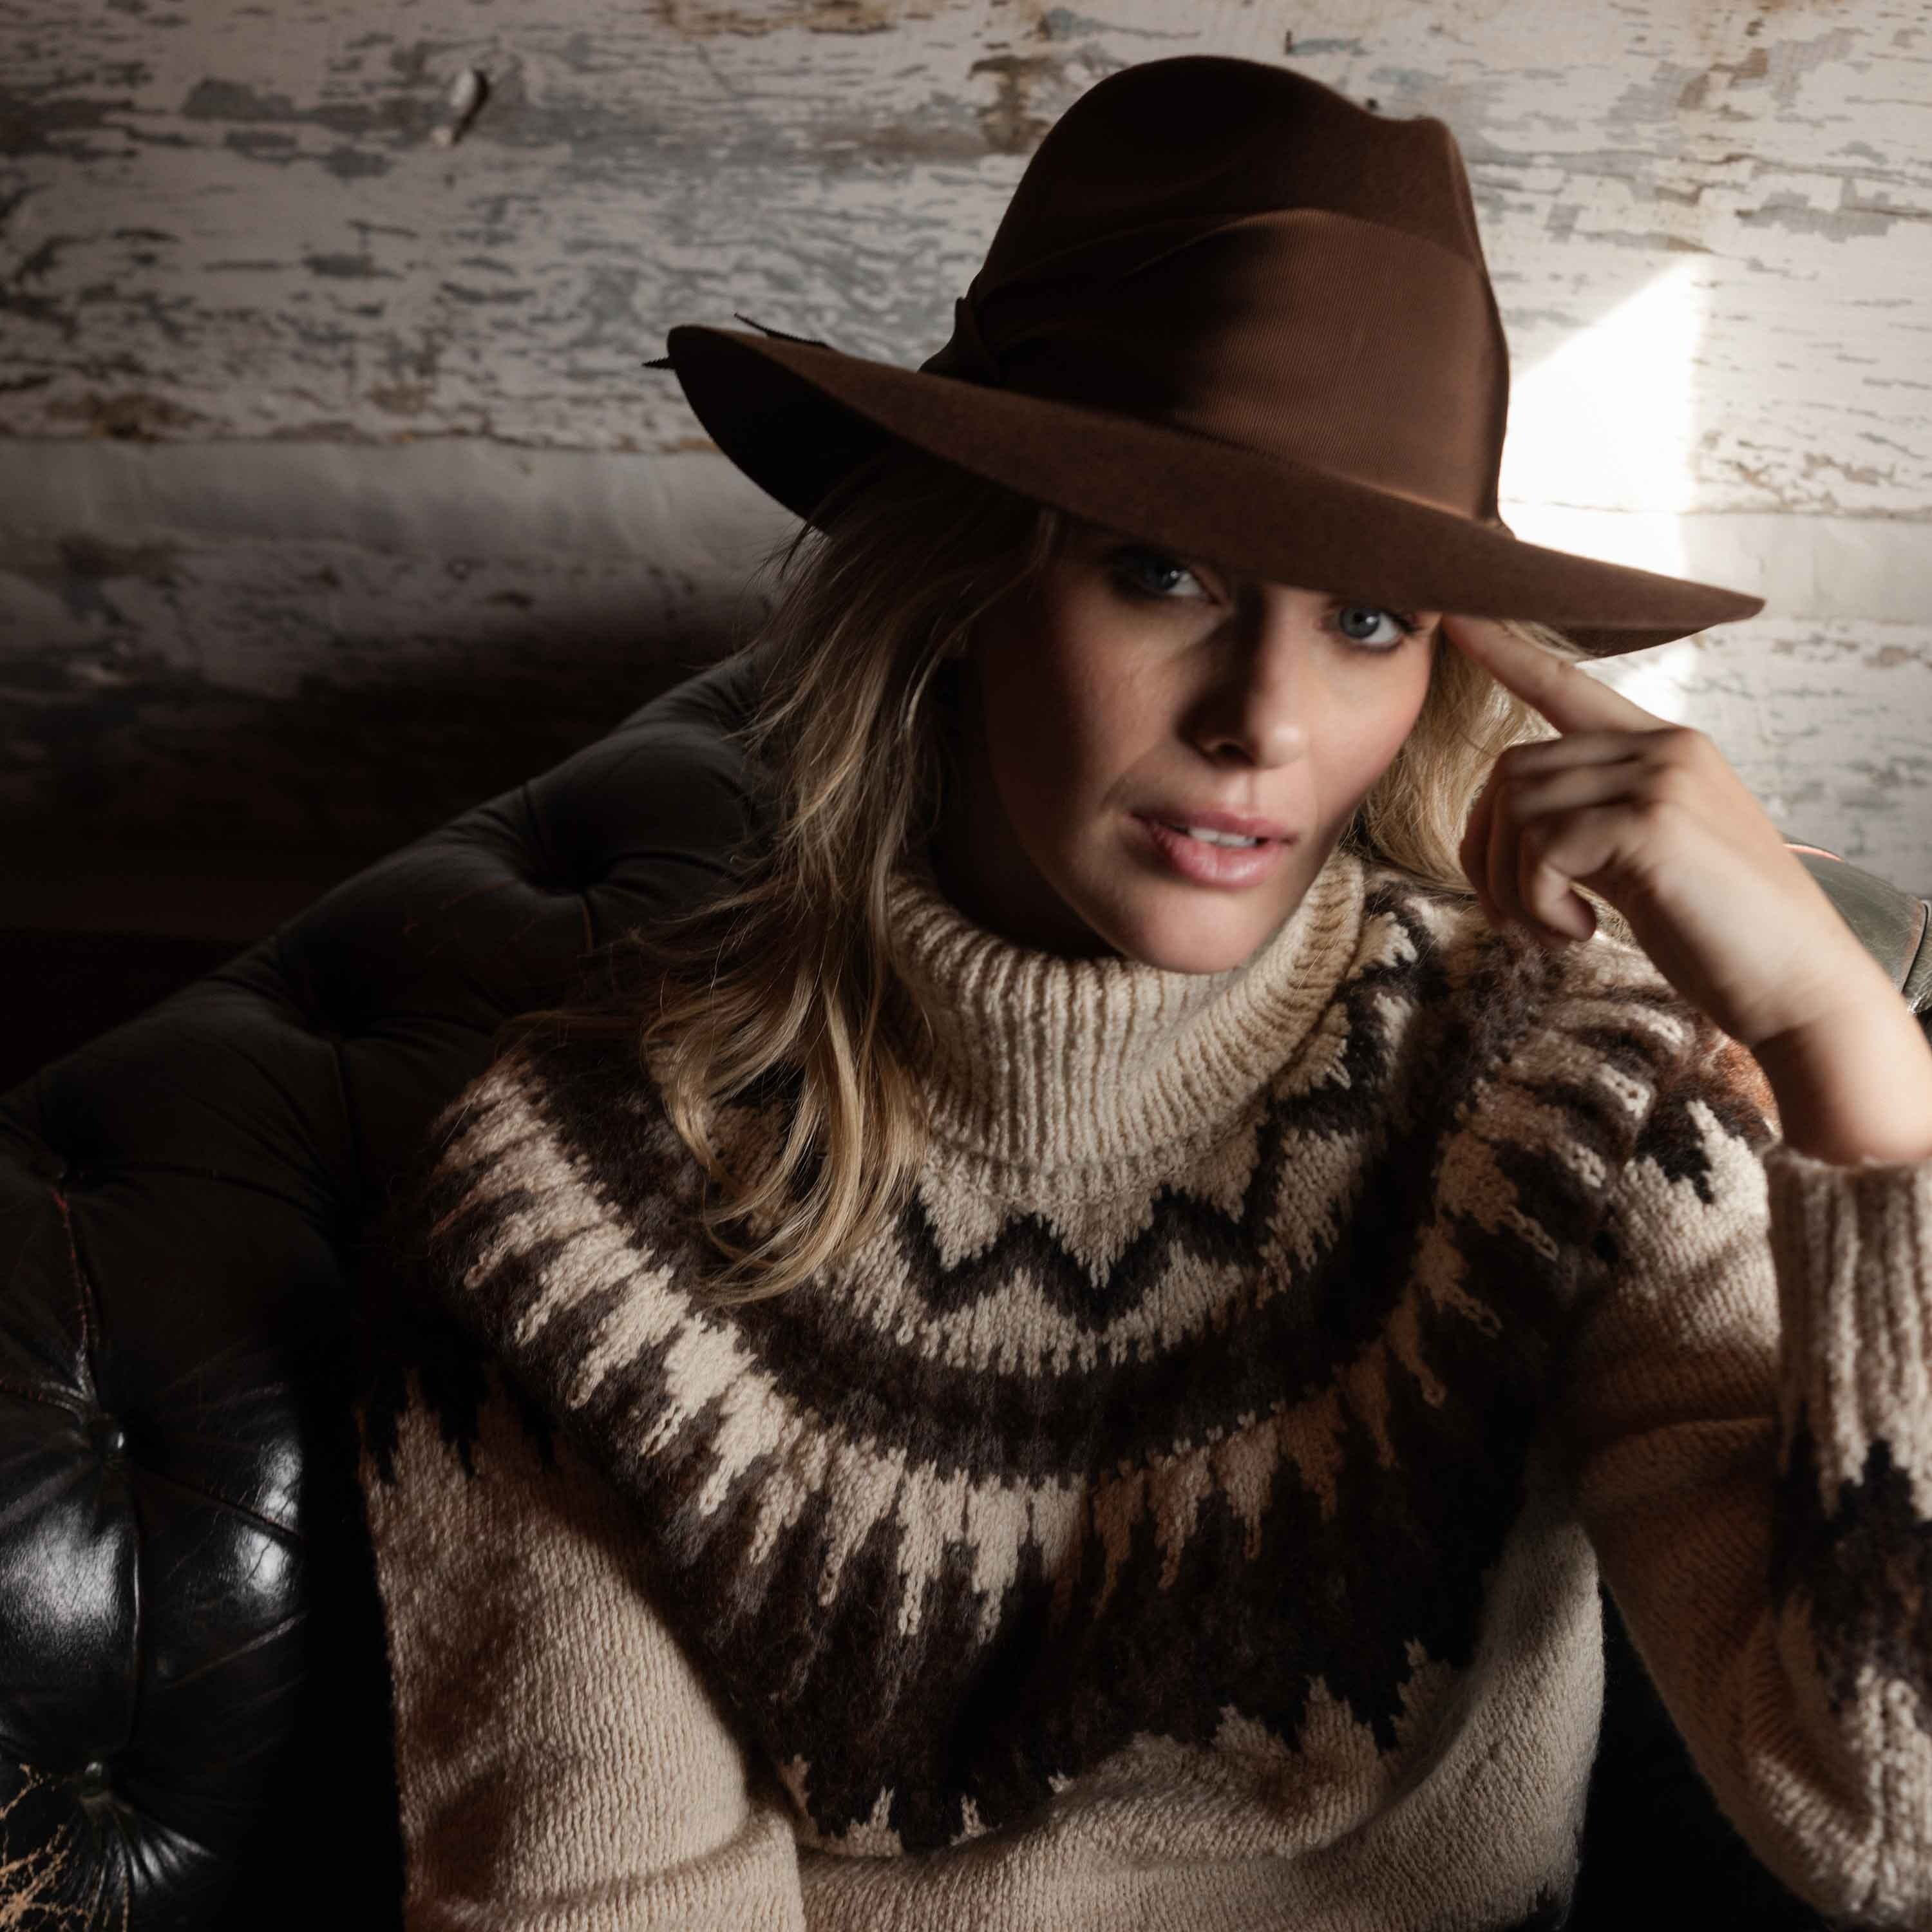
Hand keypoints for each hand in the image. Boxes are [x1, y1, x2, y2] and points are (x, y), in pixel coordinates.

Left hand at [1443, 612, 1885, 1054]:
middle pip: (1513, 772)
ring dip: (1509, 886)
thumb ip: (1595, 818)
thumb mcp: (1651, 857)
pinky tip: (1580, 934)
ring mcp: (1659, 779)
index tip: (1458, 620)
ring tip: (1552, 931)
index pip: (1570, 687)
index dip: (1508, 655)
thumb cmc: (1720, 934)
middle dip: (1488, 852)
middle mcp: (1663, 748)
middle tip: (1515, 918)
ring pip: (1516, 810)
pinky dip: (1537, 903)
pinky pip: (1539, 849)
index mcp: (1665, 749)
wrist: (1796, 984)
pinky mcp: (1649, 823)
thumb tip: (1510, 820)